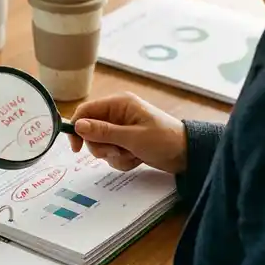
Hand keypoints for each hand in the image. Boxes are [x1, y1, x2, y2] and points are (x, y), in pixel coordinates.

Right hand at [68, 92, 187, 172]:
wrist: (187, 154)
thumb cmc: (164, 140)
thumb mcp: (132, 137)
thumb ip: (104, 132)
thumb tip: (78, 126)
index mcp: (119, 104)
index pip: (86, 111)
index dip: (77, 128)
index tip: (76, 148)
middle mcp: (117, 114)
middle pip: (91, 131)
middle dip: (102, 147)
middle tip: (117, 152)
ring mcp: (121, 129)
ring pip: (101, 145)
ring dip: (114, 155)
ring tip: (132, 155)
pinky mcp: (126, 142)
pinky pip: (112, 154)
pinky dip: (122, 160)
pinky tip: (136, 159)